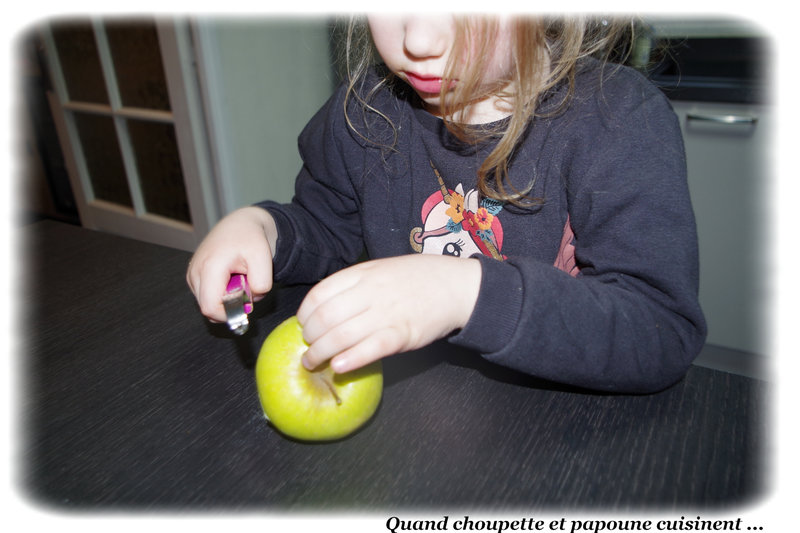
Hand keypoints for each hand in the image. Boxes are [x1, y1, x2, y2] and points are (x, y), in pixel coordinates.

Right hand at [186, 206, 277, 322]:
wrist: (241, 224)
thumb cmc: (251, 239)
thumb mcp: (264, 258)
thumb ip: (261, 283)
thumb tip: (251, 300)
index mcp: (209, 267)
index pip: (210, 308)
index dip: (229, 314)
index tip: (246, 304)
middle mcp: (195, 272)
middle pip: (208, 309)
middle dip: (230, 306)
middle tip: (245, 286)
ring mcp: (192, 275)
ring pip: (208, 304)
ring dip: (226, 300)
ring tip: (239, 279)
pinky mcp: (193, 277)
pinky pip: (207, 297)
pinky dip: (221, 294)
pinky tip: (231, 279)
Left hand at [296, 254, 481, 372]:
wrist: (456, 286)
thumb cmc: (417, 278)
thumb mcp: (381, 269)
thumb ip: (355, 284)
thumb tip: (324, 306)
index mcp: (363, 273)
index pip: (320, 294)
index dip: (305, 313)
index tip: (303, 324)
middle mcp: (370, 292)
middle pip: (325, 317)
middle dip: (310, 337)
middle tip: (308, 347)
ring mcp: (386, 313)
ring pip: (341, 335)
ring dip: (321, 353)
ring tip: (312, 362)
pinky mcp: (402, 334)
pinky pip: (370, 349)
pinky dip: (350, 359)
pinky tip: (338, 367)